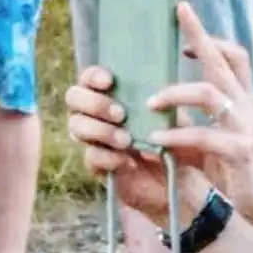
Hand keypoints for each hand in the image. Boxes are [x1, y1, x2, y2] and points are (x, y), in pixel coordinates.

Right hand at [65, 66, 187, 221]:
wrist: (180, 176)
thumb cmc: (174, 136)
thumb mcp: (172, 114)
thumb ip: (160, 99)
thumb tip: (153, 90)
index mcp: (110, 93)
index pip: (89, 77)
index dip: (93, 75)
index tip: (109, 81)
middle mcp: (95, 112)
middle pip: (73, 97)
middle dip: (95, 103)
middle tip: (120, 114)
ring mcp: (92, 138)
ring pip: (76, 126)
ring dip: (100, 130)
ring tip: (126, 141)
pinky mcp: (96, 165)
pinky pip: (90, 157)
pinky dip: (108, 157)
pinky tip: (128, 161)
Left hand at [140, 2, 252, 228]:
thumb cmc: (243, 172)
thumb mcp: (219, 140)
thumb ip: (198, 121)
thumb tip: (165, 106)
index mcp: (241, 102)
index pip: (232, 58)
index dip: (211, 38)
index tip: (185, 26)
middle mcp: (246, 107)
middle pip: (224, 60)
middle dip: (200, 34)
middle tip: (178, 12)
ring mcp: (245, 127)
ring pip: (210, 92)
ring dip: (175, 92)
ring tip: (149, 102)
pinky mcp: (240, 152)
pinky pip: (205, 136)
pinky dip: (177, 136)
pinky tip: (156, 141)